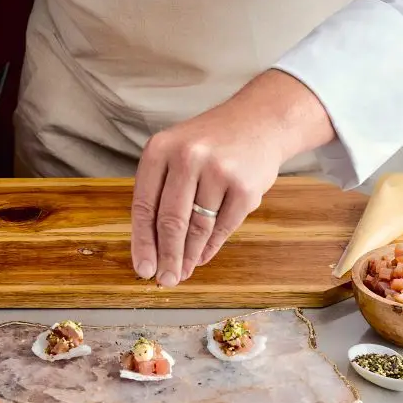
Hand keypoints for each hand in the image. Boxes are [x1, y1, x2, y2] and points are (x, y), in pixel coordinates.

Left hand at [130, 71, 335, 286]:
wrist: (259, 121)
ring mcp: (218, 171)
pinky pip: (223, 227)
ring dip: (188, 257)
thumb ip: (161, 191)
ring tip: (183, 272)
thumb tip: (152, 247)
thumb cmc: (210, 143)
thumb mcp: (176, 152)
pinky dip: (211, 247)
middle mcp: (186, 156)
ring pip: (197, 228)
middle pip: (170, 222)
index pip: (144, 205)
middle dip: (167, 257)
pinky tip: (203, 257)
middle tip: (164, 280)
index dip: (142, 242)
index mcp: (160, 148)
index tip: (143, 268)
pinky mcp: (245, 187)